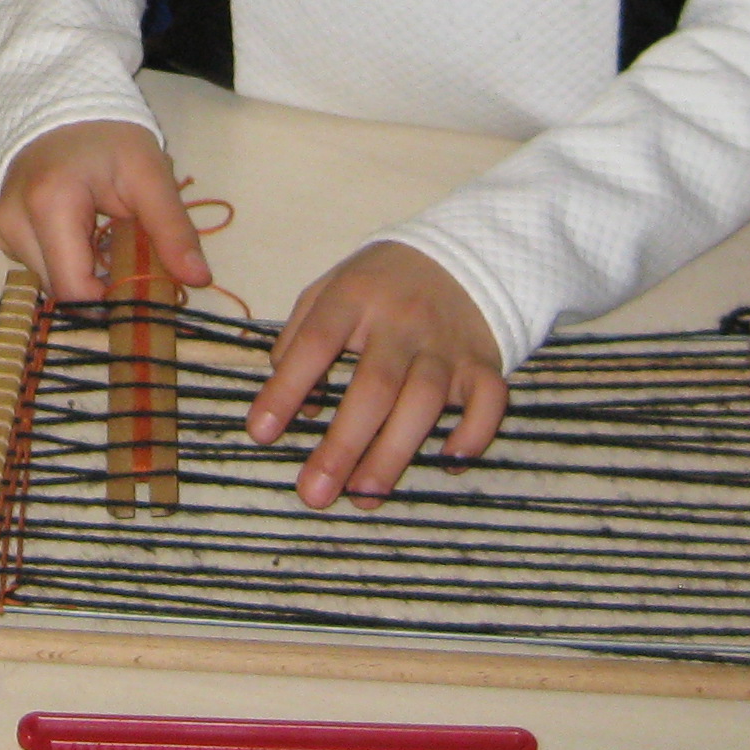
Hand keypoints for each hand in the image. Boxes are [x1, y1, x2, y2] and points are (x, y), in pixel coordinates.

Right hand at [0, 120, 210, 303]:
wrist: (64, 102)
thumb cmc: (109, 135)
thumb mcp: (149, 175)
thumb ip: (172, 229)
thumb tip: (199, 279)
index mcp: (48, 205)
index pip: (74, 289)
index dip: (112, 301)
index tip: (143, 288)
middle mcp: (13, 222)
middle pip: (60, 291)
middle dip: (100, 288)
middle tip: (132, 260)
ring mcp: (2, 228)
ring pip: (49, 282)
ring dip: (83, 275)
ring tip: (108, 241)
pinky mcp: (2, 231)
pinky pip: (38, 266)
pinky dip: (66, 262)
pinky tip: (84, 236)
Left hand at [244, 242, 506, 509]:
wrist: (460, 254)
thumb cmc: (379, 285)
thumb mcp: (330, 290)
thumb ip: (299, 340)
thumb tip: (298, 409)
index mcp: (354, 296)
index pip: (315, 343)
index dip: (286, 389)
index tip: (260, 434)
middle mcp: (402, 321)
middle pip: (373, 386)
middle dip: (343, 445)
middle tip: (315, 494)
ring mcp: (446, 344)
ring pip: (423, 402)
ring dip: (394, 454)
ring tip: (364, 495)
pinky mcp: (483, 363)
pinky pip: (488, 402)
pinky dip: (474, 435)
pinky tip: (449, 463)